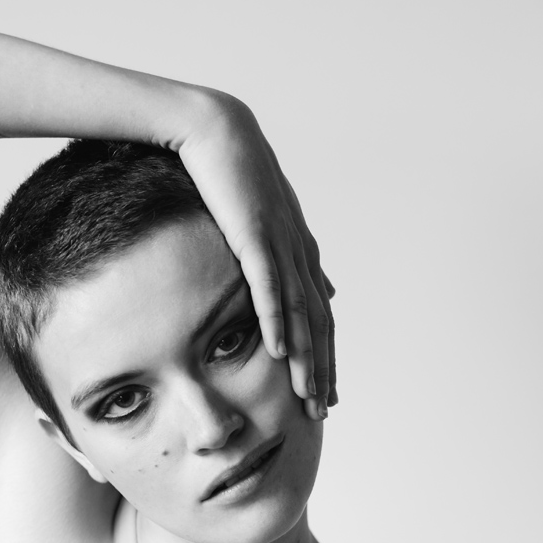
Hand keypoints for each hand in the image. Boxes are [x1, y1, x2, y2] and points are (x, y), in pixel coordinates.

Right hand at [176, 95, 335, 419]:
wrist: (218, 131)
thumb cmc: (231, 172)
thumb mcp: (256, 220)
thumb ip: (277, 254)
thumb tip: (302, 280)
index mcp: (297, 252)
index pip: (318, 315)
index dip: (323, 355)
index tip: (324, 389)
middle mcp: (298, 253)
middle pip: (318, 323)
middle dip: (322, 369)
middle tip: (324, 411)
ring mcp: (280, 245)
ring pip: (299, 313)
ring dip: (305, 357)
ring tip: (307, 396)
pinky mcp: (255, 235)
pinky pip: (269, 287)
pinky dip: (276, 321)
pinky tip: (279, 352)